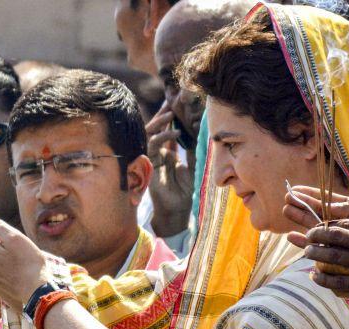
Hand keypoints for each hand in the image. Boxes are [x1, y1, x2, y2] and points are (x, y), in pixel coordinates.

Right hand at [146, 102, 192, 236]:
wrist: (178, 210)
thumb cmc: (186, 191)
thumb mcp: (194, 165)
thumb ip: (194, 148)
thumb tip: (199, 128)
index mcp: (169, 153)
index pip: (169, 129)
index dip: (173, 116)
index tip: (180, 101)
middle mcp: (159, 153)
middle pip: (157, 127)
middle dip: (164, 113)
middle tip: (173, 99)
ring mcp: (153, 157)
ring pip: (150, 133)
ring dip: (160, 121)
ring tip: (172, 113)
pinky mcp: (149, 164)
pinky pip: (152, 145)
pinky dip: (162, 136)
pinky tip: (176, 133)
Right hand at [283, 185, 348, 246]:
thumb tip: (330, 208)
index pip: (329, 201)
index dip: (313, 195)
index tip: (297, 190)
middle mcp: (345, 225)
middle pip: (318, 213)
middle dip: (303, 206)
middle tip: (287, 198)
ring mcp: (340, 240)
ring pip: (315, 228)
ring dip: (300, 220)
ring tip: (286, 211)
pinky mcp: (339, 256)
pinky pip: (318, 247)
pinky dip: (304, 242)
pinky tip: (292, 237)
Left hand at [283, 186, 348, 300]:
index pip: (344, 222)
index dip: (325, 221)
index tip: (315, 223)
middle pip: (334, 236)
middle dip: (315, 234)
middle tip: (307, 236)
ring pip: (333, 257)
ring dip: (314, 253)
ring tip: (306, 252)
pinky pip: (340, 281)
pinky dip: (323, 279)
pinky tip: (314, 275)